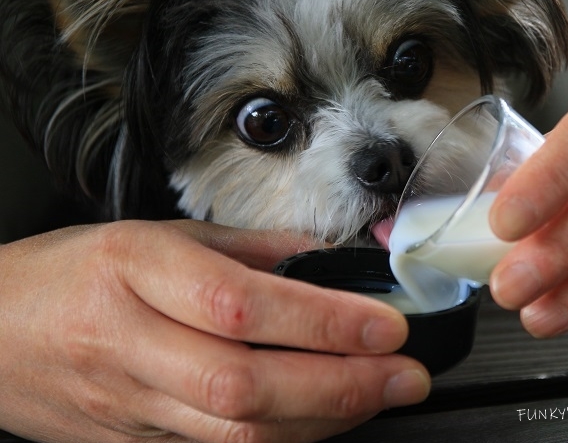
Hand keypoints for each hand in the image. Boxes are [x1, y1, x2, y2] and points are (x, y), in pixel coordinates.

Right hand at [0, 220, 428, 442]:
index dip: (322, 320)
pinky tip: (326, 420)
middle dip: (340, 384)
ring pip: (236, 434)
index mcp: (135, 270)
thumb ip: (247, 247)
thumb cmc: (74, 273)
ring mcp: (128, 406)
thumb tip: (326, 258)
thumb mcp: (158, 234)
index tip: (385, 323)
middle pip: (245, 384)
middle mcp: (130, 342)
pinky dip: (284, 440)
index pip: (241, 303)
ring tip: (382, 394)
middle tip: (405, 373)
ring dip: (324, 419)